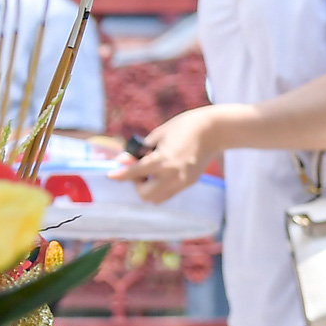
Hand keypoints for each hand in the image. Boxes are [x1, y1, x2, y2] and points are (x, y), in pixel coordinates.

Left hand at [104, 107, 221, 204]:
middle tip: (137, 171)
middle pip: (145, 195)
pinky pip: (169, 193)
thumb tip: (121, 160)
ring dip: (148, 189)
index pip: (134, 173)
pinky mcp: (190, 183)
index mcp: (164, 160)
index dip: (120, 175)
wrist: (215, 131)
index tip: (110, 174)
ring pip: (158, 198)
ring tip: (149, 172)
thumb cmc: (184, 127)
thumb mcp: (158, 134)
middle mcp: (174, 175)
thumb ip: (139, 150)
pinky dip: (159, 188)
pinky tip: (160, 173)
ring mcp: (184, 181)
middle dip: (136, 184)